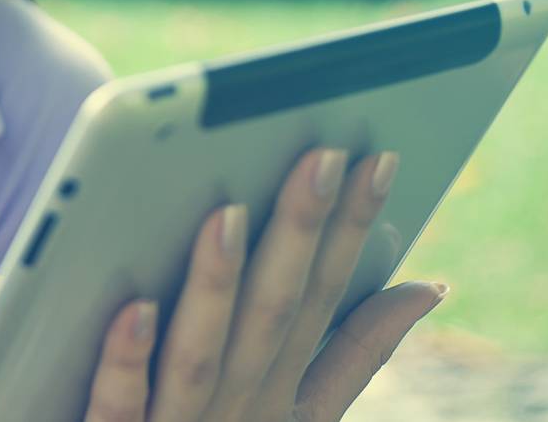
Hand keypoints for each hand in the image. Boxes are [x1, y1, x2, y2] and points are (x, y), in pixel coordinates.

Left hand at [82, 147, 447, 421]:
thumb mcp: (299, 415)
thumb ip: (355, 354)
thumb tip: (427, 285)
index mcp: (282, 391)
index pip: (324, 297)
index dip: (351, 229)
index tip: (379, 157)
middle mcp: (240, 408)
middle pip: (274, 315)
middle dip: (300, 235)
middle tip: (320, 153)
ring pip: (200, 354)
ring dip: (217, 288)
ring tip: (227, 212)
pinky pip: (120, 406)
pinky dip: (127, 361)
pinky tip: (131, 307)